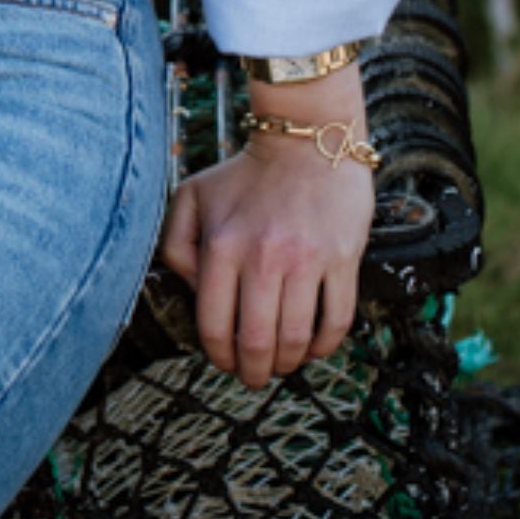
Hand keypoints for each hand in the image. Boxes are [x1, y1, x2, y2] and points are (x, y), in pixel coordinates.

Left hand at [156, 65, 375, 388]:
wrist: (306, 141)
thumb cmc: (246, 174)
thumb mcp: (193, 197)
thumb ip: (177, 244)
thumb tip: (192, 293)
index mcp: (222, 245)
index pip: (214, 324)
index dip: (217, 356)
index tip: (223, 362)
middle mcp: (262, 256)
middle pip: (257, 342)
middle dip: (253, 372)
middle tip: (254, 376)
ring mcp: (306, 260)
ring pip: (296, 339)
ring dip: (288, 364)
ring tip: (283, 364)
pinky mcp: (342, 260)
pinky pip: (337, 321)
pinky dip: (324, 346)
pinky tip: (314, 347)